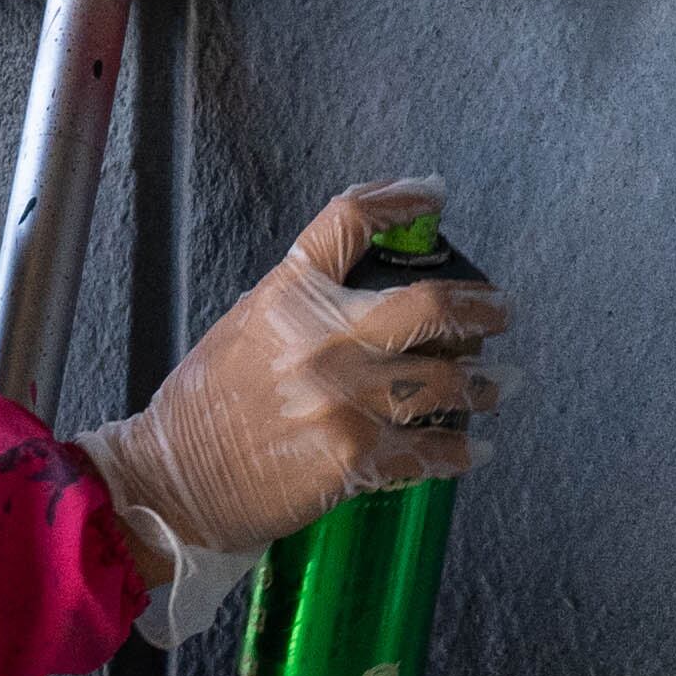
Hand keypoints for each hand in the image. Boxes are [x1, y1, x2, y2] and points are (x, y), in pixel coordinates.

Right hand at [76, 180, 509, 571]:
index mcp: (290, 295)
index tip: (431, 194)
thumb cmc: (204, 406)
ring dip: (485, 382)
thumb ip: (304, 303)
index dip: (400, 198)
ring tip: (500, 383)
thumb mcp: (245, 325)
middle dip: (481, 306)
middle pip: (430, 304)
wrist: (174, 481)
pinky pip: (429, 452)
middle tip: (502, 309)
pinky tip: (475, 449)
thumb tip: (364, 290)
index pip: (351, 220)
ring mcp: (344, 400)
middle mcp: (324, 340)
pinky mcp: (355, 458)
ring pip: (445, 382)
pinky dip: (461, 452)